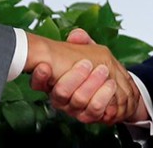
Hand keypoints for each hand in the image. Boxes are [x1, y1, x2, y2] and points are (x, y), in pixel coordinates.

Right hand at [28, 28, 142, 124]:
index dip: (39, 76)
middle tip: (86, 63)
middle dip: (74, 77)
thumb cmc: (94, 67)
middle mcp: (59, 97)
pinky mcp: (88, 116)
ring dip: (92, 83)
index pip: (38, 82)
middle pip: (60, 92)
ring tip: (103, 70)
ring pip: (79, 100)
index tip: (45, 66)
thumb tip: (76, 35)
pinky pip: (95, 109)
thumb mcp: (88, 50)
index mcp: (52, 80)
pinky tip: (110, 84)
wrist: (114, 86)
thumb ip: (81, 41)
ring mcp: (73, 108)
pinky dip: (104, 95)